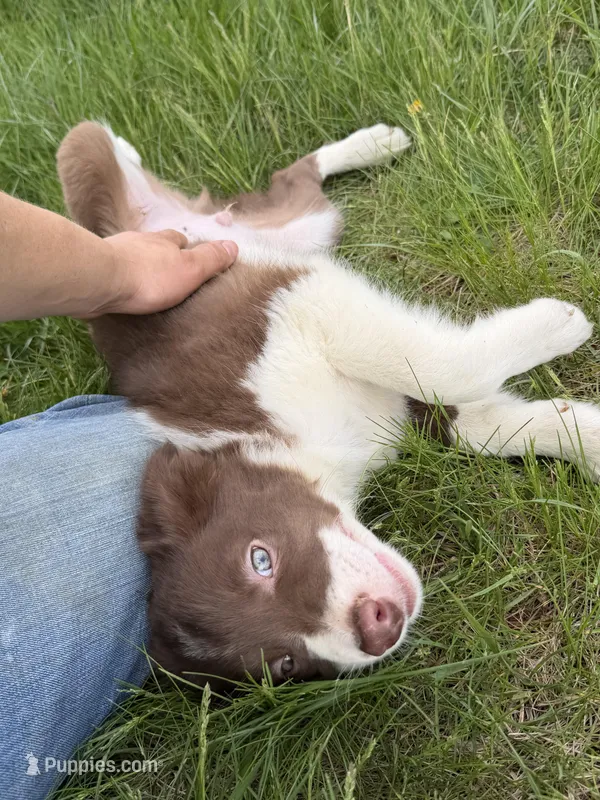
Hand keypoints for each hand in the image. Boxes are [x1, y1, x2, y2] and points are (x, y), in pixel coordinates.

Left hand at [95, 230, 237, 315]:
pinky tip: (120, 289)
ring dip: (139, 266)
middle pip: (155, 246)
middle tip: (168, 272)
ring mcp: (116, 253)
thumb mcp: (190, 270)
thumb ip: (211, 260)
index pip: (181, 240)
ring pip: (133, 256)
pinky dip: (119, 277)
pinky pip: (113, 270)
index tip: (192, 259)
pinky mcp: (96, 268)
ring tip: (144, 283)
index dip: (187, 248)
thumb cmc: (149, 277)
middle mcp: (140, 241)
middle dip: (162, 256)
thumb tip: (233, 246)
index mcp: (164, 241)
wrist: (99, 280)